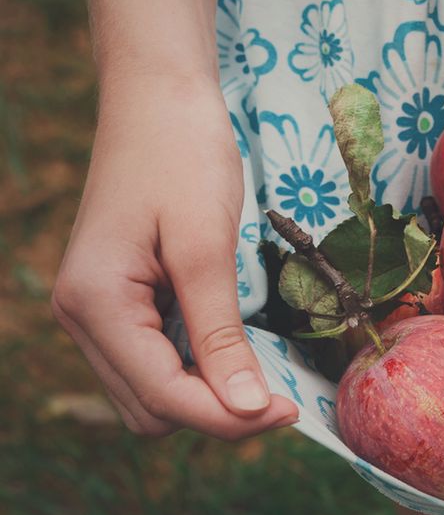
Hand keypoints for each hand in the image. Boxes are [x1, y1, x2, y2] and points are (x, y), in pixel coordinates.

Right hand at [52, 77, 297, 437]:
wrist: (159, 97)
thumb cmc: (184, 155)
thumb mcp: (207, 246)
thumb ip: (220, 333)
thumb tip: (245, 409)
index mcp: (96, 303)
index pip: (164, 398)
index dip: (229, 417)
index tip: (290, 410)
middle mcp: (82, 317)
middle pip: (152, 410)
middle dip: (216, 412)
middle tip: (280, 393)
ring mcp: (94, 311)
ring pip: (149, 394)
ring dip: (205, 395)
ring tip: (260, 369)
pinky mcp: (116, 302)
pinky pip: (153, 361)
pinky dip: (194, 368)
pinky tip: (233, 347)